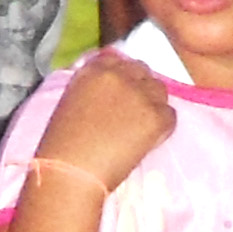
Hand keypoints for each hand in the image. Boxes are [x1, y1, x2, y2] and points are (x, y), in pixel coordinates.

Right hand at [33, 53, 176, 195]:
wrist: (71, 171)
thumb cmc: (62, 144)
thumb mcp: (71, 101)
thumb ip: (92, 87)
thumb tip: (109, 90)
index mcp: (94, 69)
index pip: (118, 60)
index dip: (122, 77)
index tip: (120, 92)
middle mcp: (119, 74)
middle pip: (142, 71)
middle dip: (139, 88)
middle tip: (132, 111)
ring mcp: (140, 94)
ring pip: (159, 91)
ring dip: (152, 104)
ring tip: (140, 126)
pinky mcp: (156, 116)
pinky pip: (170, 115)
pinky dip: (162, 128)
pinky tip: (146, 140)